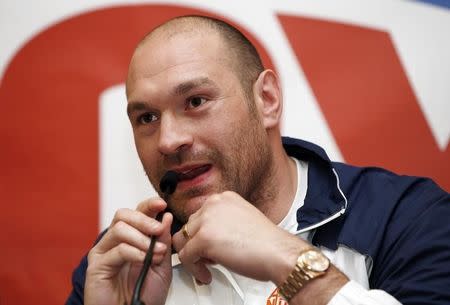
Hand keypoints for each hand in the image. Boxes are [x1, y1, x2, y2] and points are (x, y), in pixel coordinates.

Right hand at [84, 198, 172, 304]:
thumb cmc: (145, 295)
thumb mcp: (162, 265)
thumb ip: (163, 242)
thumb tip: (165, 217)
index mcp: (133, 238)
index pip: (137, 213)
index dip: (148, 205)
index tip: (161, 204)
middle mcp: (116, 242)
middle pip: (124, 215)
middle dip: (144, 219)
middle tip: (158, 230)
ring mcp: (104, 252)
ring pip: (119, 228)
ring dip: (141, 237)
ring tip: (155, 253)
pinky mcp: (97, 266)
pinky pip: (116, 250)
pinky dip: (134, 252)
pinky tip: (145, 260)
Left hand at [172, 191, 305, 283]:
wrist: (279, 253)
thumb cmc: (267, 243)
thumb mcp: (241, 220)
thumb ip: (222, 222)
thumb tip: (208, 234)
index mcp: (223, 198)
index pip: (199, 215)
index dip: (202, 234)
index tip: (209, 246)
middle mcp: (213, 204)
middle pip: (188, 227)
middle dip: (196, 245)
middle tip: (209, 259)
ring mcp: (207, 220)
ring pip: (183, 241)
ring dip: (192, 257)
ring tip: (207, 267)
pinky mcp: (203, 238)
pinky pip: (185, 256)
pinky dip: (193, 270)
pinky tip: (207, 275)